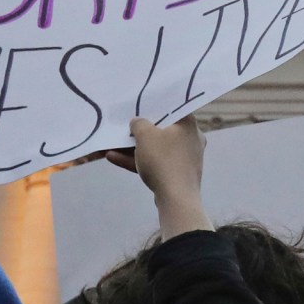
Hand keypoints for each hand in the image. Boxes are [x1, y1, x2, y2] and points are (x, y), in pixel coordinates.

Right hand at [101, 118, 208, 237]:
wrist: (176, 198)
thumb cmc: (163, 159)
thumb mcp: (145, 135)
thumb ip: (139, 124)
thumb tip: (138, 122)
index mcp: (189, 124)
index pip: (173, 108)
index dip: (155, 106)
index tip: (140, 106)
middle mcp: (191, 139)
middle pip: (162, 130)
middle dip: (140, 131)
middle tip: (124, 127)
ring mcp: (185, 158)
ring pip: (157, 149)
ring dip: (134, 148)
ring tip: (111, 146)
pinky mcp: (177, 174)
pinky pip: (156, 163)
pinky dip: (138, 161)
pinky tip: (113, 158)